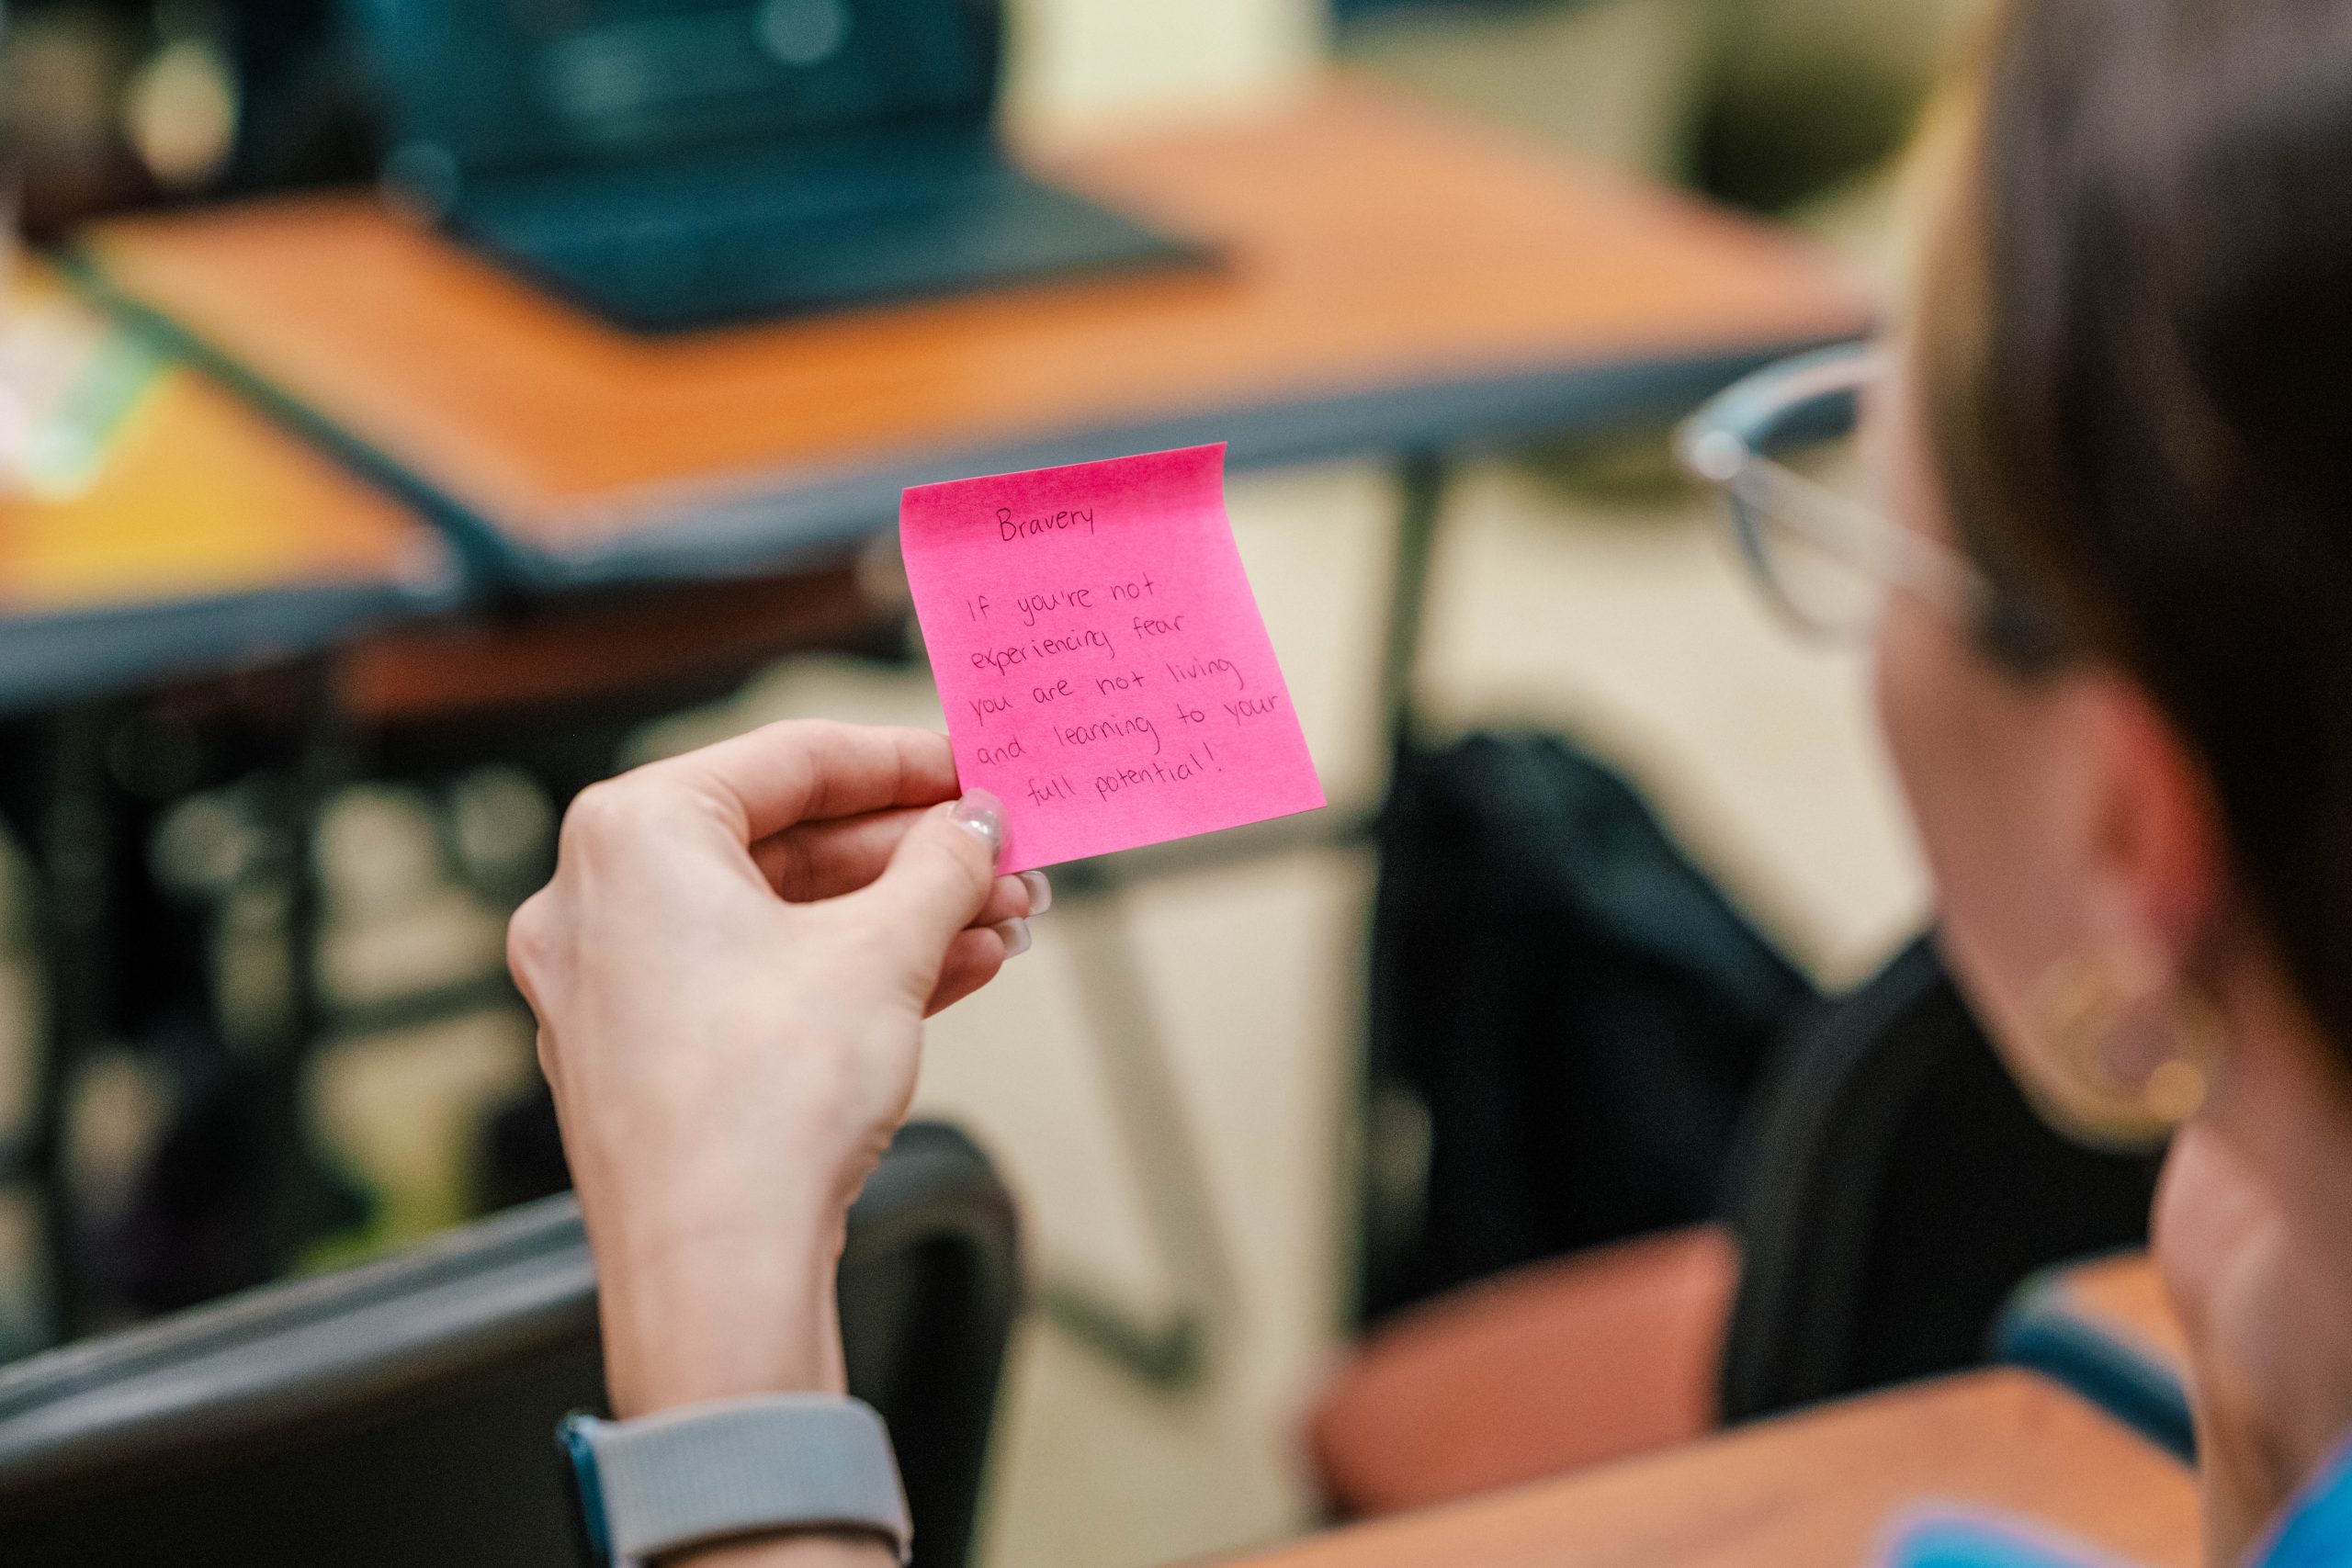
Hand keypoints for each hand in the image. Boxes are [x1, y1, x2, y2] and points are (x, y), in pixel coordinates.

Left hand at [507, 721, 1042, 1418]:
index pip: (790, 758)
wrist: (718, 1269)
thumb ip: (939, 866)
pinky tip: (958, 971)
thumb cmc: (767, 1097)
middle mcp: (599, 899)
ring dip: (900, 916)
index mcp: (631, 835)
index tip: (975, 770)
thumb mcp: (883, 950)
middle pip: (788, 842)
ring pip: (782, 919)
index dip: (903, 761)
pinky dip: (851, 971)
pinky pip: (760, 981)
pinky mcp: (647, 1056)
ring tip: (1004, 920)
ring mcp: (615, 984)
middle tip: (1003, 857)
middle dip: (914, 855)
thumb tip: (975, 828)